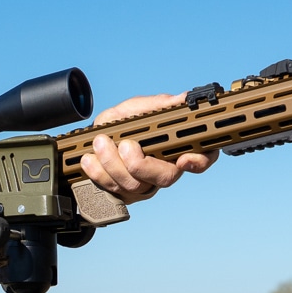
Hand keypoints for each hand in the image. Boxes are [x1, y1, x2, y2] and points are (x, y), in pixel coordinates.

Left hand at [79, 92, 217, 199]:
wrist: (99, 137)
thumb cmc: (126, 123)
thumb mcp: (140, 108)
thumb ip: (159, 105)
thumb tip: (182, 98)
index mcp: (178, 148)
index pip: (202, 159)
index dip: (198, 162)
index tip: (183, 158)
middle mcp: (164, 170)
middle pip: (164, 178)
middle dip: (140, 163)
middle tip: (124, 145)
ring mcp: (145, 185)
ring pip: (135, 186)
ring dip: (113, 164)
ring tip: (99, 143)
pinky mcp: (124, 194)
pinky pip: (113, 191)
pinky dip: (98, 174)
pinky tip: (89, 160)